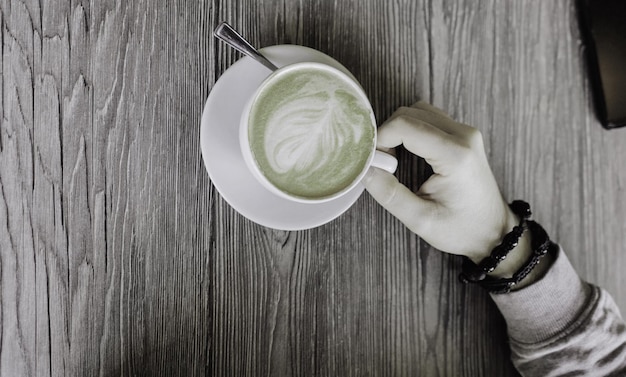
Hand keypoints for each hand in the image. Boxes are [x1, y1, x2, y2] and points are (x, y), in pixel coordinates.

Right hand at [363, 101, 518, 262]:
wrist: (494, 231)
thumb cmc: (462, 229)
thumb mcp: (421, 220)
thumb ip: (390, 194)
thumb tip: (365, 171)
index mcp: (455, 156)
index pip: (405, 125)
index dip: (381, 139)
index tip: (374, 162)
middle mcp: (464, 136)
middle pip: (410, 113)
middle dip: (388, 134)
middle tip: (383, 164)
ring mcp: (466, 132)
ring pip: (419, 111)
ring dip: (399, 130)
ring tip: (394, 159)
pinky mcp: (463, 135)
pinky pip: (429, 119)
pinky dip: (411, 130)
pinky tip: (407, 154)